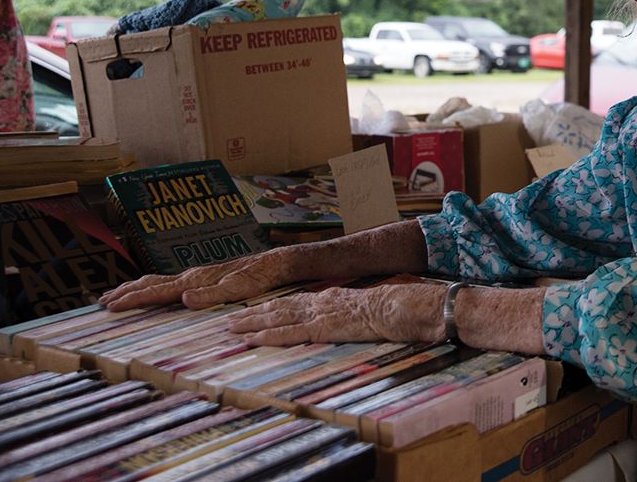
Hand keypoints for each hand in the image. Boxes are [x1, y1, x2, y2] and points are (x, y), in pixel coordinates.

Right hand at [100, 249, 292, 311]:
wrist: (274, 263)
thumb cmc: (259, 277)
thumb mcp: (239, 288)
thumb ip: (213, 294)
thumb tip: (184, 298)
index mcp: (196, 279)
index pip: (158, 290)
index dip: (133, 299)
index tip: (111, 306)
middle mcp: (192, 275)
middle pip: (151, 283)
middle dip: (126, 292)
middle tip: (101, 301)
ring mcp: (197, 275)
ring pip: (158, 281)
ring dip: (135, 288)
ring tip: (116, 295)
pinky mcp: (204, 277)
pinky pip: (169, 283)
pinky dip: (152, 287)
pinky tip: (152, 291)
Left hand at [226, 283, 446, 345]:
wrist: (408, 306)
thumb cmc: (398, 309)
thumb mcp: (372, 311)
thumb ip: (356, 315)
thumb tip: (354, 320)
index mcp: (334, 298)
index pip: (296, 303)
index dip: (272, 307)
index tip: (254, 312)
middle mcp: (323, 302)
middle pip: (280, 307)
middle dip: (253, 313)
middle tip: (229, 320)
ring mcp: (322, 313)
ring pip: (279, 317)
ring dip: (253, 322)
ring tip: (231, 328)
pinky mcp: (325, 327)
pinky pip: (291, 331)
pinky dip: (269, 334)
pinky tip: (253, 338)